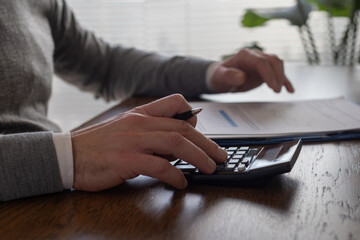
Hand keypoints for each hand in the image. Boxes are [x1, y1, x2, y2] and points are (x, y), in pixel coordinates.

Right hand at [71, 94, 226, 190]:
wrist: (68, 155)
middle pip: (182, 128)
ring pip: (175, 143)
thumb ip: (150, 132)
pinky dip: (174, 174)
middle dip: (206, 143)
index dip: (193, 115)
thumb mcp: (125, 130)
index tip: (202, 131)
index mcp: (140, 114)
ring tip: (209, 168)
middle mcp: (139, 123)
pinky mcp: (126, 160)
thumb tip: (176, 144)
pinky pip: (158, 165)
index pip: (174, 103)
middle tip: (220, 156)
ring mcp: (132, 140)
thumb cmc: (98, 145)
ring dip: (198, 156)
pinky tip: (181, 182)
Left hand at [209, 49, 293, 92]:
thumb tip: (242, 77)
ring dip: (282, 76)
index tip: (273, 87)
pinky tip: (290, 90)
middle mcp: (255, 55)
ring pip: (277, 64)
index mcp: (245, 55)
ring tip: (283, 90)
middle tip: (277, 91)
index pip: (261, 62)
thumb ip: (229, 76)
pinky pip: (278, 72)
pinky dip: (284, 80)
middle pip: (273, 60)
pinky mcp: (265, 69)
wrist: (221, 77)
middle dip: (278, 75)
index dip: (269, 74)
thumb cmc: (219, 76)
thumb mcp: (220, 77)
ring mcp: (261, 61)